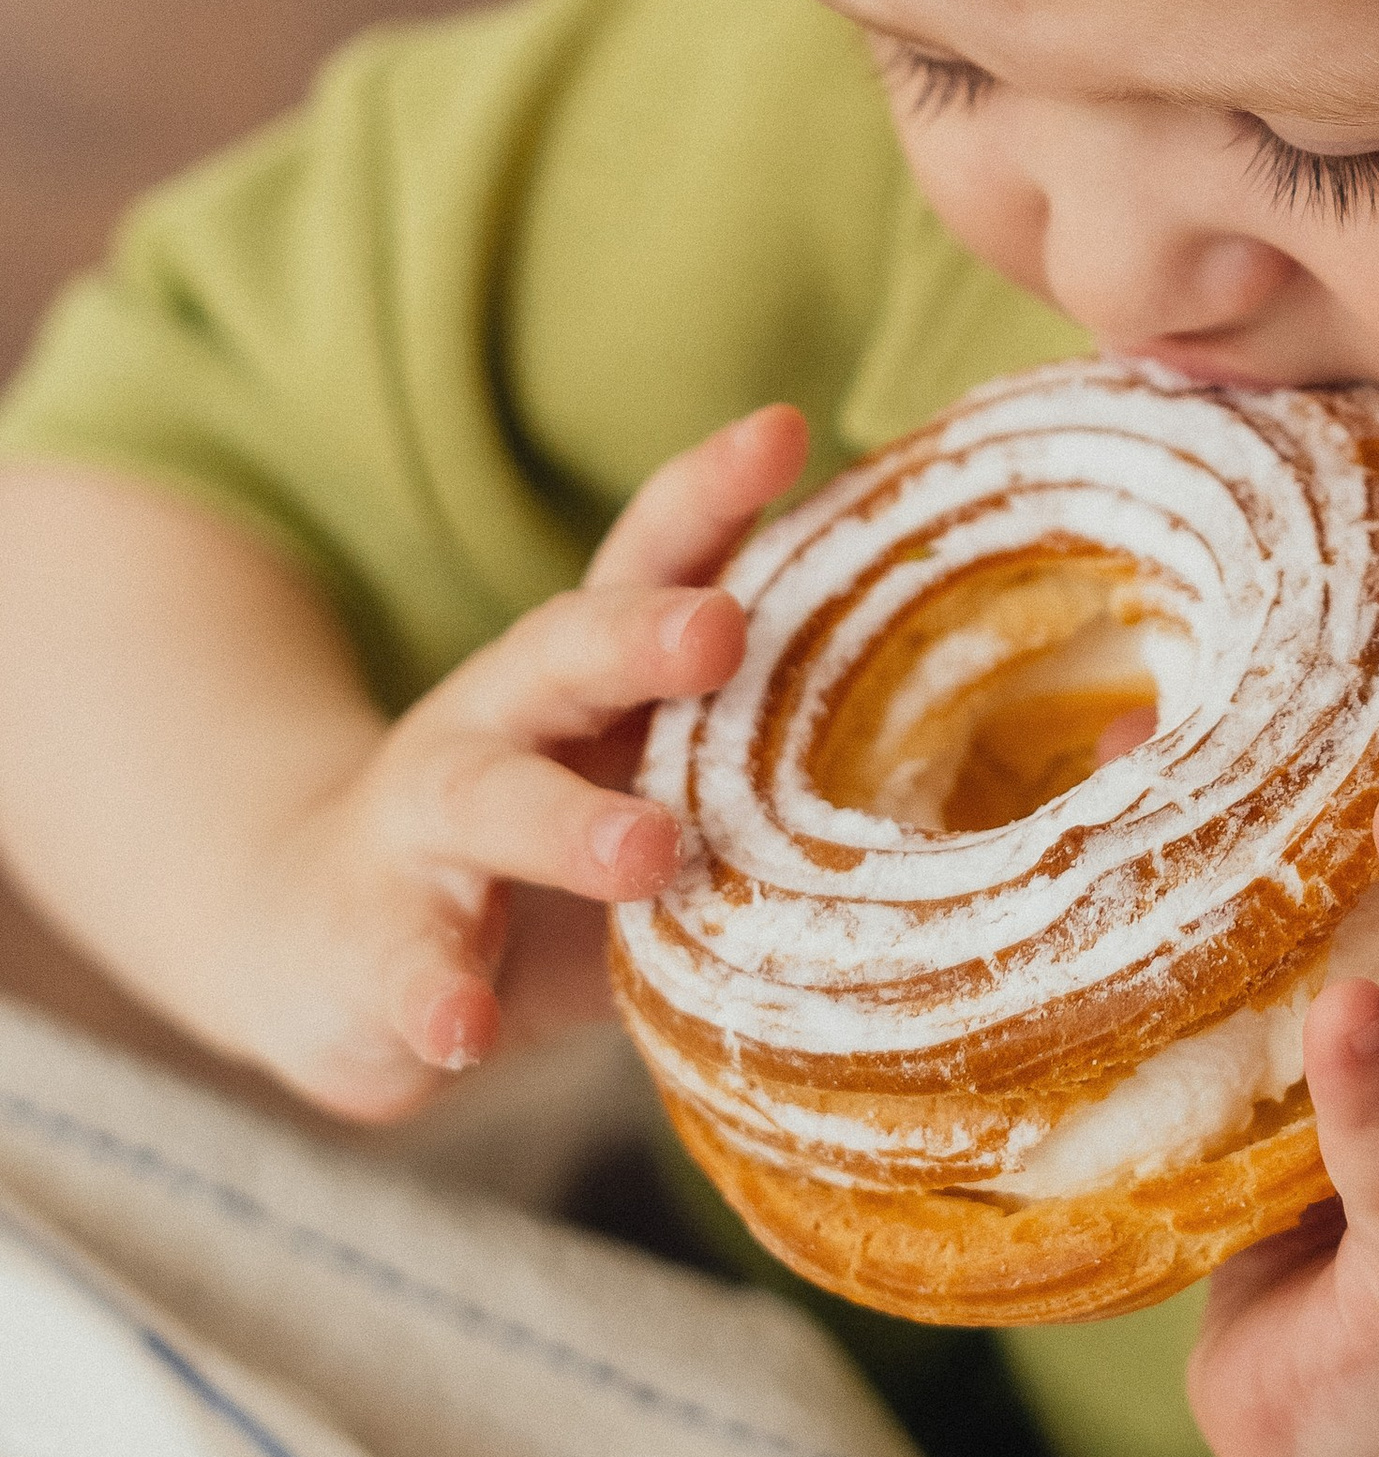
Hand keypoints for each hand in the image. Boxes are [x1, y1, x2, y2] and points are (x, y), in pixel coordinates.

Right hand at [213, 401, 806, 1119]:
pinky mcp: (374, 936)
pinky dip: (434, 994)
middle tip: (720, 629)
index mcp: (587, 672)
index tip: (782, 428)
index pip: (653, 560)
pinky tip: (462, 1029)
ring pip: (489, 800)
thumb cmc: (540, 853)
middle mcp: (503, 717)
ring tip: (644, 852)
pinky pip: (406, 964)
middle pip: (567, 648)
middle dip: (642, 632)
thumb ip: (751, 762)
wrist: (322, 937)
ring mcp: (425, 824)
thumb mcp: (644, 783)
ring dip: (566, 823)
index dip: (711, 493)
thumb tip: (979, 746)